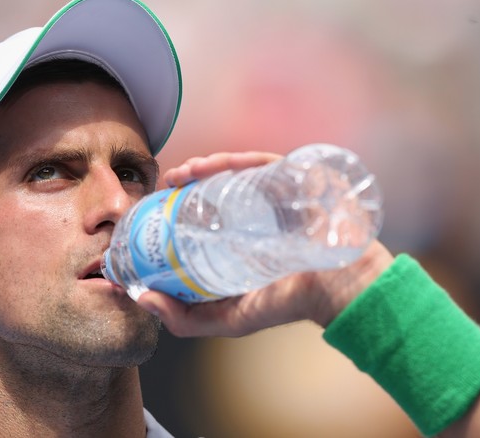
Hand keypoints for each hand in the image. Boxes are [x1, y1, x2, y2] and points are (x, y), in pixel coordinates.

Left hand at [137, 151, 394, 337]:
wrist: (340, 291)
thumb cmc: (287, 304)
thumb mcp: (228, 318)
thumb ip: (185, 318)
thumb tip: (140, 298)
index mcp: (242, 238)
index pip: (206, 214)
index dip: (177, 207)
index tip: (153, 206)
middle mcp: (258, 213)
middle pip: (217, 189)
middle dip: (187, 183)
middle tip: (165, 185)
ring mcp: (277, 195)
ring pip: (236, 172)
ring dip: (204, 166)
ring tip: (179, 174)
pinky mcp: (296, 180)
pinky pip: (262, 163)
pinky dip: (234, 160)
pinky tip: (209, 165)